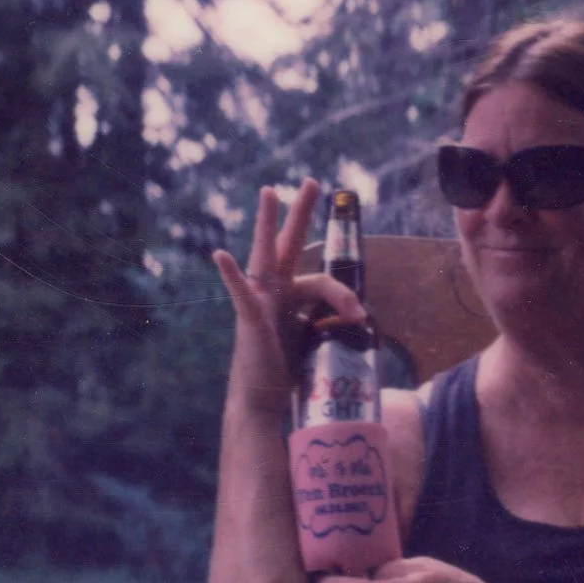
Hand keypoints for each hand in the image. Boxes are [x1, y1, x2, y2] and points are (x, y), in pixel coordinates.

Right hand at [211, 179, 364, 423]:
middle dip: (301, 213)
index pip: (322, 280)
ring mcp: (259, 301)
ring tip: (270, 193)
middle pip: (289, 245)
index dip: (344, 296)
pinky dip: (231, 274)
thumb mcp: (315, 341)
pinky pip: (240, 292)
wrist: (262, 400)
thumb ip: (331, 323)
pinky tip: (221, 256)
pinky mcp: (249, 317)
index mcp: (290, 297)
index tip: (361, 317)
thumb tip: (362, 320)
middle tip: (312, 182)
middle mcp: (274, 292)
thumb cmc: (284, 370)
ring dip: (268, 223)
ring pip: (265, 255)